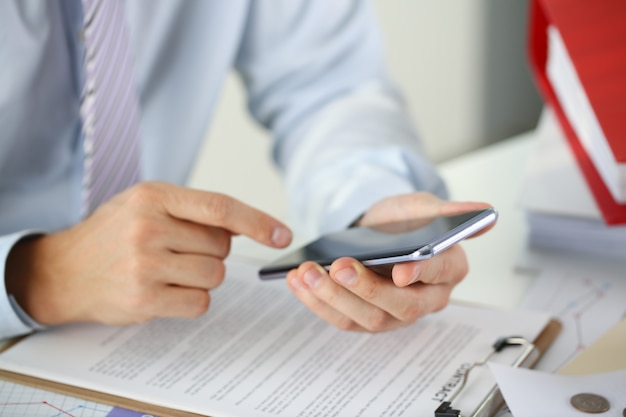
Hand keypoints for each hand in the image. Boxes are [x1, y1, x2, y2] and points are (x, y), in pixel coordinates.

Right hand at [6, 182, 291, 326]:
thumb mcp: (146, 203)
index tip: (283, 235)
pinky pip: (200, 303)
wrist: (63, 270)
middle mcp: (149, 227)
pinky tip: (165, 290)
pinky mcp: (144, 299)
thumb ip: (192, 210)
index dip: (258, 222)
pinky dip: (192, 299)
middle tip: (178, 251)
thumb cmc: (113, 234)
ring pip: (215, 276)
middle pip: (221, 247)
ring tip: (169, 270)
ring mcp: (145, 265)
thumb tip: (244, 229)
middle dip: (211, 252)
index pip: (220, 208)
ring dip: (202, 277)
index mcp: (154, 196)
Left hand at [286, 192, 493, 331]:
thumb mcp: (423, 206)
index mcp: (448, 270)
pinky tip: (297, 280)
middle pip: (400, 306)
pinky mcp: (365, 318)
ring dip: (332, 297)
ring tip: (306, 273)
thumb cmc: (404, 220)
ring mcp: (394, 314)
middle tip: (339, 266)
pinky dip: (316, 302)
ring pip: (366, 318)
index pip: (438, 276)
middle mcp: (425, 299)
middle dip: (365, 288)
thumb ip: (451, 210)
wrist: (378, 232)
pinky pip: (342, 319)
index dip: (420, 274)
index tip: (400, 269)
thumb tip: (485, 211)